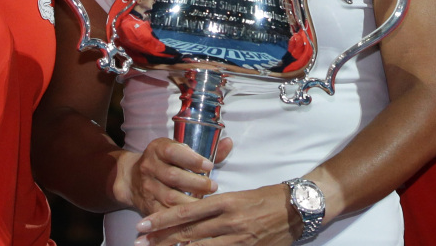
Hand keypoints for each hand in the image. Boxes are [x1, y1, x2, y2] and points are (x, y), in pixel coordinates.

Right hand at [119, 137, 233, 215]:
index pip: (174, 151)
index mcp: (158, 149)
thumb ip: (203, 150)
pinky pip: (165, 215)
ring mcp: (147, 188)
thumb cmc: (163, 162)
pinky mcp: (147, 206)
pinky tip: (194, 218)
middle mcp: (150, 167)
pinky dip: (180, 218)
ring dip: (192, 202)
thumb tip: (228, 143)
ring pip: (170, 198)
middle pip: (173, 177)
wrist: (130, 179)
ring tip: (208, 203)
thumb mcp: (176, 150)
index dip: (192, 159)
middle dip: (196, 183)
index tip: (209, 166)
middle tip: (213, 186)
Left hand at [134, 182, 300, 245]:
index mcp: (224, 202)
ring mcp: (237, 240)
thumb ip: (214, 207)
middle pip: (187, 233)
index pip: (186, 211)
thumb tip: (189, 216)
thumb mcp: (238, 195)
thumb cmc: (266, 198)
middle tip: (139, 242)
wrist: (297, 209)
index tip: (143, 224)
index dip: (162, 219)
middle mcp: (227, 221)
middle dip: (160, 239)